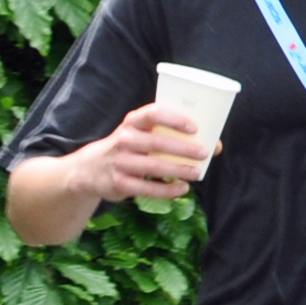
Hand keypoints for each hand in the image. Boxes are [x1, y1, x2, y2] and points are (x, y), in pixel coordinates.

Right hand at [84, 102, 214, 201]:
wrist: (90, 169)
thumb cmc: (128, 148)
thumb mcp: (140, 134)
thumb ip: (170, 136)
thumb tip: (215, 145)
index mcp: (132, 122)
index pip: (152, 114)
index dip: (174, 119)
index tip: (194, 127)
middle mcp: (124, 140)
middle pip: (157, 143)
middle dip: (183, 149)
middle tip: (204, 153)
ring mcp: (120, 162)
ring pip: (154, 167)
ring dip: (178, 170)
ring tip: (197, 173)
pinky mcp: (120, 183)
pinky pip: (148, 188)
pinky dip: (168, 190)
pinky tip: (183, 189)